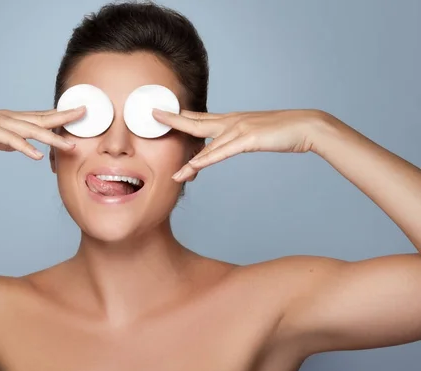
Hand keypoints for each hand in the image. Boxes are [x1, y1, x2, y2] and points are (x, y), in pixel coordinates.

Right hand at [0, 107, 85, 158]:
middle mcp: (8, 117)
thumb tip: (23, 146)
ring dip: (51, 138)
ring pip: (30, 129)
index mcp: (11, 119)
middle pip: (41, 118)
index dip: (61, 116)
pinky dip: (25, 147)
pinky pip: (10, 140)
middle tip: (84, 115)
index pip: (41, 117)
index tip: (80, 115)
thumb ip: (9, 141)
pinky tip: (37, 155)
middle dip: (64, 117)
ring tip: (69, 145)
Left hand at [152, 108, 329, 181]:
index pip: (200, 118)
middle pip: (195, 121)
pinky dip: (205, 160)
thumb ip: (239, 137)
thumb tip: (229, 143)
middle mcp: (231, 121)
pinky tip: (192, 166)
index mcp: (232, 119)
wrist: (307, 126)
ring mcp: (238, 129)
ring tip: (166, 157)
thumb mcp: (255, 133)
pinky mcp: (248, 139)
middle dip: (172, 119)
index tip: (164, 115)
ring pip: (205, 140)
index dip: (181, 117)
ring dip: (185, 152)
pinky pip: (221, 152)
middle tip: (152, 115)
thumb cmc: (283, 131)